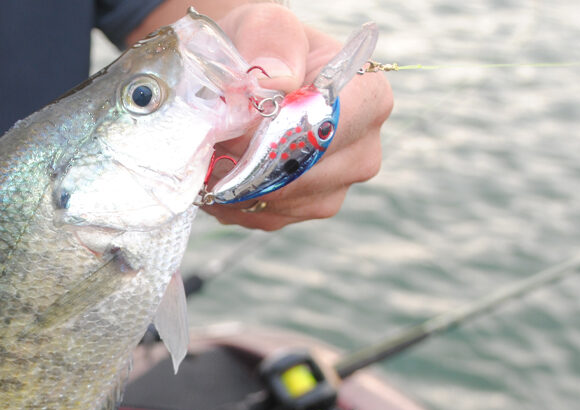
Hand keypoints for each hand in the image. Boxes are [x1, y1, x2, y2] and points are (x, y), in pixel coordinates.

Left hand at [204, 4, 393, 230]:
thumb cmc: (263, 45)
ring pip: (279, 200)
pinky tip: (221, 172)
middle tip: (210, 141)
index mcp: (369, 99)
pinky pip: (266, 215)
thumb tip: (273, 82)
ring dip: (236, 183)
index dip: (269, 135)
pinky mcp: (307, 209)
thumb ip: (271, 42)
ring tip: (212, 152)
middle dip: (247, 163)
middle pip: (299, 176)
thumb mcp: (265, 25)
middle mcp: (363, 150)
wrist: (252, 75)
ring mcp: (337, 186)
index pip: (322, 132)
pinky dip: (235, 200)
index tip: (231, 127)